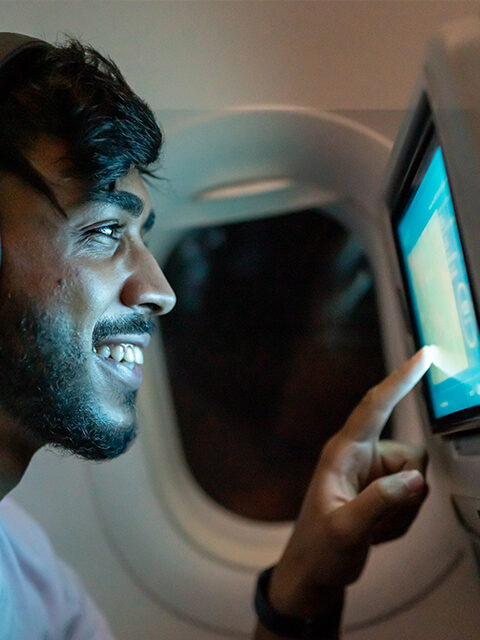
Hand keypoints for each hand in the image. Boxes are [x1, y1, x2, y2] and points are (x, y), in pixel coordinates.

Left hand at [266, 347, 432, 619]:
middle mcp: (359, 455)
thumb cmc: (319, 548)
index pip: (376, 405)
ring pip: (415, 478)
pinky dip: (401, 519)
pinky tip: (376, 530)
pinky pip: (412, 496)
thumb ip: (380, 502)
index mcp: (343, 452)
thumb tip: (416, 478)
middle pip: (410, 456)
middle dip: (406, 493)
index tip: (425, 355)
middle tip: (379, 521)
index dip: (401, 378)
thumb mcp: (346, 529)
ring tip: (372, 527)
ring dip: (402, 510)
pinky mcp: (381, 489)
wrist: (313, 571)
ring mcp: (371, 473)